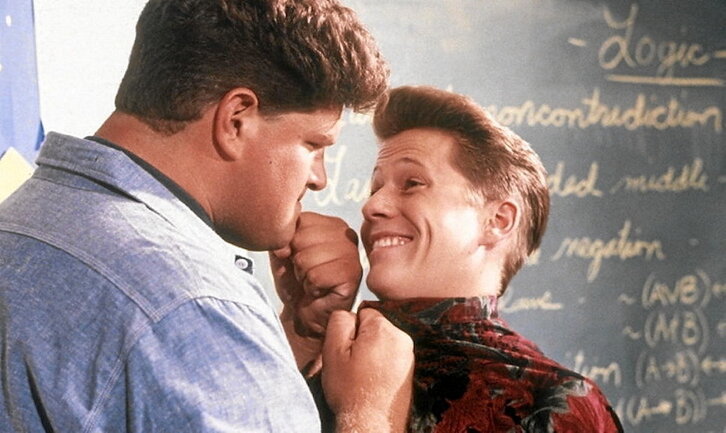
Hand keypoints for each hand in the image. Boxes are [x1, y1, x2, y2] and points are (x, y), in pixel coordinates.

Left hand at [270, 212, 361, 367]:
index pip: (299, 220)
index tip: (296, 258)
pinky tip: (320, 291)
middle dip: (296, 261)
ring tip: (313, 282)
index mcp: (331, 224)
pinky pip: (316, 276)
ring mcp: (352, 254)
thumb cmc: (296, 284)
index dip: (289, 243)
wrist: (305, 315)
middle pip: (301, 238)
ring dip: (304, 276)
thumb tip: (284, 247)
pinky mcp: (353, 276)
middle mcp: (346, 234)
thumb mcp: (282, 253)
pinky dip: (312, 288)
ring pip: (307, 258)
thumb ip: (280, 238)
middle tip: (306, 274)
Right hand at [322, 309, 413, 432]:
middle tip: (352, 364)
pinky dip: (380, 366)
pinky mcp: (410, 370)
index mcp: (384, 330)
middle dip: (362, 341)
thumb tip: (348, 313)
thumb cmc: (351, 392)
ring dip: (371, 354)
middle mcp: (402, 338)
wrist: (371, 424)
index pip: (363, 312)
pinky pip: (390, 357)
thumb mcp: (333, 351)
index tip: (347, 350)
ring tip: (362, 375)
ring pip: (382, 342)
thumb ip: (339, 322)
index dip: (351, 330)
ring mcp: (409, 355)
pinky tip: (373, 381)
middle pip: (375, 327)